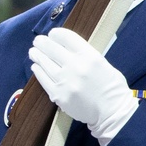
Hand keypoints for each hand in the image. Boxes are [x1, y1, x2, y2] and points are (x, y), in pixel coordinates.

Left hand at [27, 28, 137, 142]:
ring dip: (37, 55)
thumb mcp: (102, 63)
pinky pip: (43, 79)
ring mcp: (65, 81)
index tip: (52, 34)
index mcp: (90, 56)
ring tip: (33, 52)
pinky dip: (38, 71)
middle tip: (38, 41)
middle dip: (42, 42)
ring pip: (44, 62)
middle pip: (52, 48)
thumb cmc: (111, 87)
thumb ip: (85, 54)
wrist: (112, 111)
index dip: (56, 34)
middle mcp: (76, 66)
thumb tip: (66, 47)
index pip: (67, 37)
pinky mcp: (58, 94)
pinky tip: (36, 66)